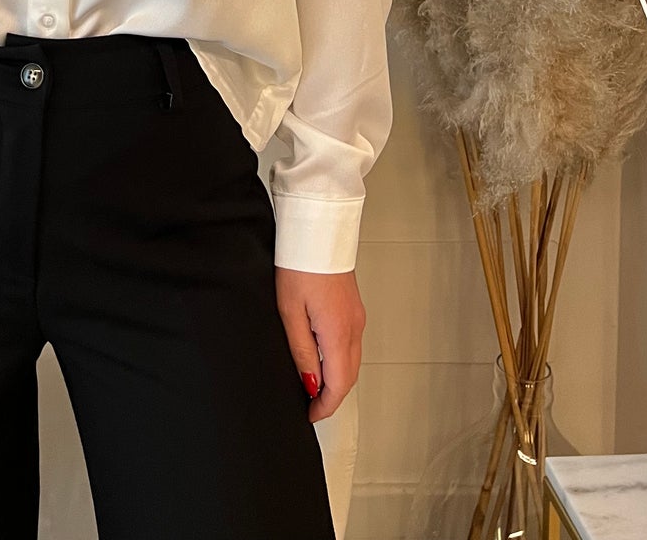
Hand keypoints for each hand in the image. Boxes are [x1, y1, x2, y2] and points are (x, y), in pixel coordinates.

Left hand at [275, 266, 364, 422]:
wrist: (318, 230)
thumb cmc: (300, 264)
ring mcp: (357, 316)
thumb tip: (310, 383)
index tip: (310, 415)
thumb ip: (301, 351)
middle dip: (331, 397)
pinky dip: (339, 360)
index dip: (325, 406)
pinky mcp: (354, 307)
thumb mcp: (290, 312)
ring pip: (352, 361)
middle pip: (348, 376)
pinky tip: (322, 358)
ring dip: (337, 379)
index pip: (338, 385)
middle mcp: (354, 327)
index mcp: (338, 332)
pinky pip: (351, 344)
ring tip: (313, 385)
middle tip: (311, 406)